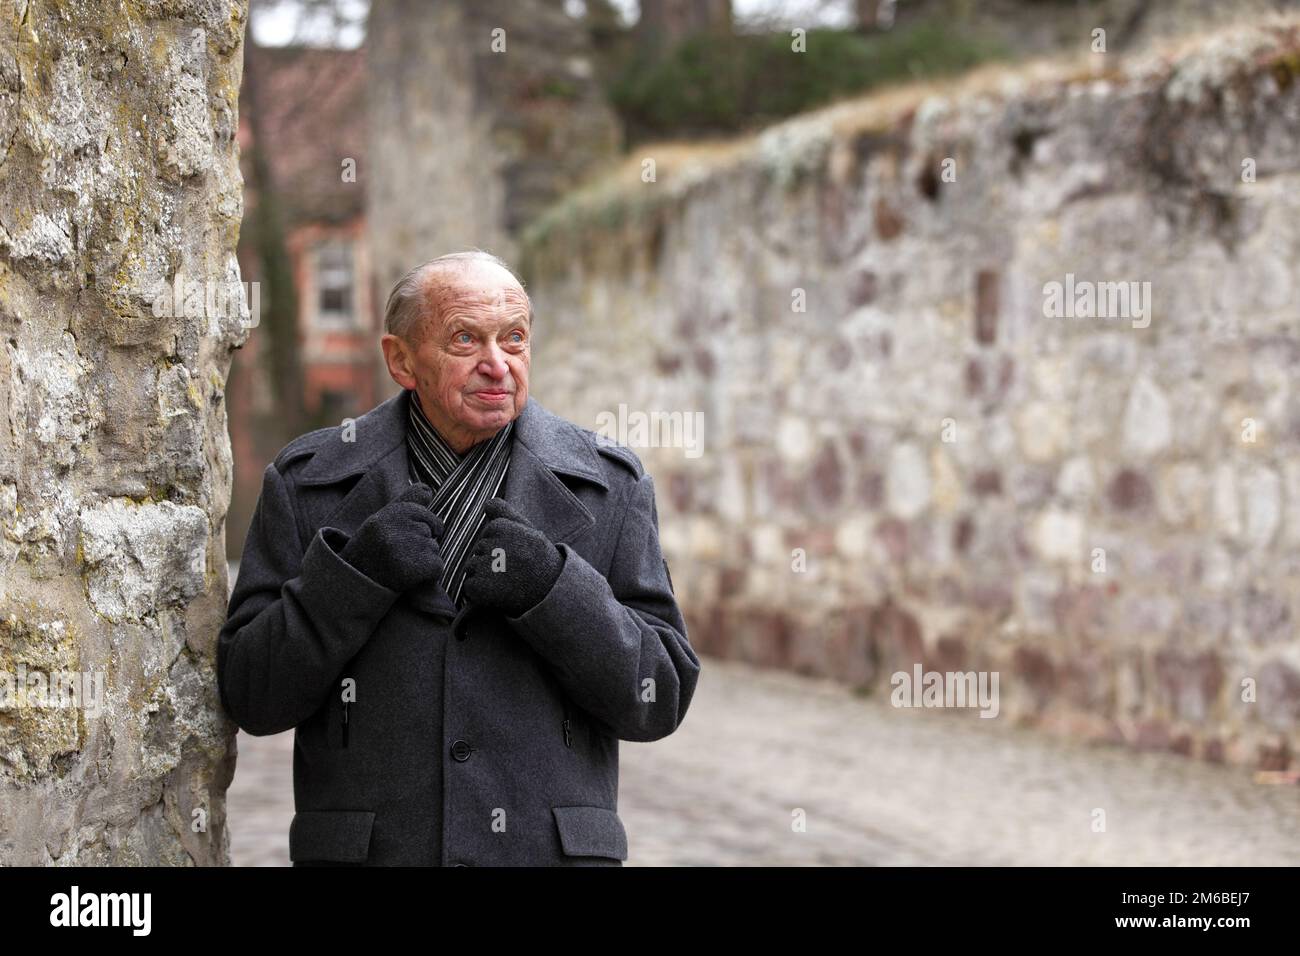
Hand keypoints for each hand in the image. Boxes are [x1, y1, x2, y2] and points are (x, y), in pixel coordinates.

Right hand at [339, 483, 445, 592]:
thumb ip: (406, 503)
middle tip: (396, 555)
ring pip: (435, 549)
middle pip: (431, 533)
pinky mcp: (415, 568)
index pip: (426, 517)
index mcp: (389, 513)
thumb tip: (428, 488)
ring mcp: (405, 549)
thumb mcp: (382, 522)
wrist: (355, 583)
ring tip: (399, 566)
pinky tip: (409, 577)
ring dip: (423, 560)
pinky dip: (429, 574)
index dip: (421, 530)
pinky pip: (438, 567)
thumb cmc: (372, 550)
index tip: (402, 540)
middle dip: (420, 545)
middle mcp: (396, 529)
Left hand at [461, 498, 562, 615]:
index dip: (501, 546)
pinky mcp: (479, 587)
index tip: (518, 554)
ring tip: (508, 582)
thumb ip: (506, 514)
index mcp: (500, 526)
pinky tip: (500, 593)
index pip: (487, 534)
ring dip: (484, 576)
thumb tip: (486, 502)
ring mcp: (484, 566)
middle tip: (515, 570)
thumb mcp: (528, 531)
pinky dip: (480, 593)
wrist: (552, 592)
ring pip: (471, 568)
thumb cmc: (540, 560)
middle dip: (491, 561)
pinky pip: (469, 587)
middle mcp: (491, 544)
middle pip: (478, 551)